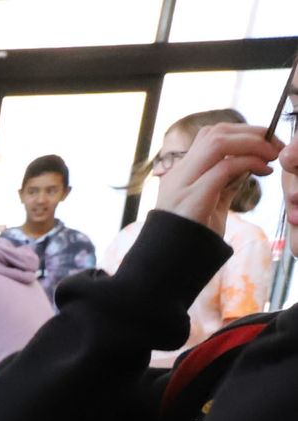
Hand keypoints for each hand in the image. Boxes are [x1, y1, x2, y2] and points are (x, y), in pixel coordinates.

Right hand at [150, 122, 279, 234]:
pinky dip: (251, 162)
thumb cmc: (190, 240)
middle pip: (216, 132)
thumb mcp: (211, 205)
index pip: (210, 136)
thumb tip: (247, 167)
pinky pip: (225, 167)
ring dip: (253, 143)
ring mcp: (183, 183)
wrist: (166, 267)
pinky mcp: (193, 196)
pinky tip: (264, 171)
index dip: (242, 133)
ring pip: (219, 142)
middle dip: (252, 132)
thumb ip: (224, 184)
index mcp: (181, 174)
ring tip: (272, 155)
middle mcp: (179, 173)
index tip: (265, 144)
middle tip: (275, 146)